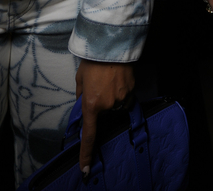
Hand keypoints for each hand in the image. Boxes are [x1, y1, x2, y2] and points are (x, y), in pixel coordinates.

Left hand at [75, 59, 134, 173]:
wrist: (112, 44)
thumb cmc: (93, 60)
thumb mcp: (80, 79)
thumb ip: (82, 95)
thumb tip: (84, 103)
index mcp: (91, 105)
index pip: (89, 135)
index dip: (86, 154)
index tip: (86, 169)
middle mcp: (108, 105)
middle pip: (105, 114)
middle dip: (102, 104)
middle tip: (100, 85)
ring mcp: (122, 98)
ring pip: (117, 106)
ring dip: (113, 97)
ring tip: (110, 78)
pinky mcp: (132, 89)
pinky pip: (126, 96)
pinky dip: (122, 90)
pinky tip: (118, 76)